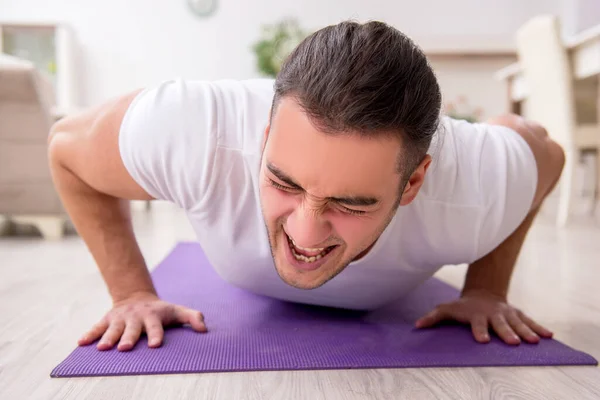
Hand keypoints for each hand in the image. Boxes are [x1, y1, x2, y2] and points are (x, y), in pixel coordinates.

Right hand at [78, 292, 206, 350]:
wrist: (136, 297)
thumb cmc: (161, 311)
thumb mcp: (178, 311)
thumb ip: (192, 317)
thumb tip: (204, 329)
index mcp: (153, 316)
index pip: (156, 327)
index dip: (156, 335)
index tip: (155, 345)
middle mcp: (135, 317)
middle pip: (132, 329)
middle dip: (129, 338)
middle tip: (126, 348)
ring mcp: (120, 318)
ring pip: (113, 328)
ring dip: (107, 337)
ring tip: (103, 348)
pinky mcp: (107, 319)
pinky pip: (97, 327)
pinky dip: (89, 334)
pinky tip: (81, 343)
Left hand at [415, 289, 552, 344]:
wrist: (483, 293)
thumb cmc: (462, 306)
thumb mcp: (447, 308)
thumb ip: (433, 317)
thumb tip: (417, 325)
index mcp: (476, 314)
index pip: (477, 323)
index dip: (479, 331)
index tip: (482, 340)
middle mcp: (493, 314)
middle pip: (501, 324)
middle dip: (507, 332)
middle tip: (513, 343)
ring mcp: (507, 313)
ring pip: (518, 322)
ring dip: (526, 331)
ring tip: (535, 341)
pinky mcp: (517, 314)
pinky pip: (529, 320)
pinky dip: (539, 327)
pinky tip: (549, 336)